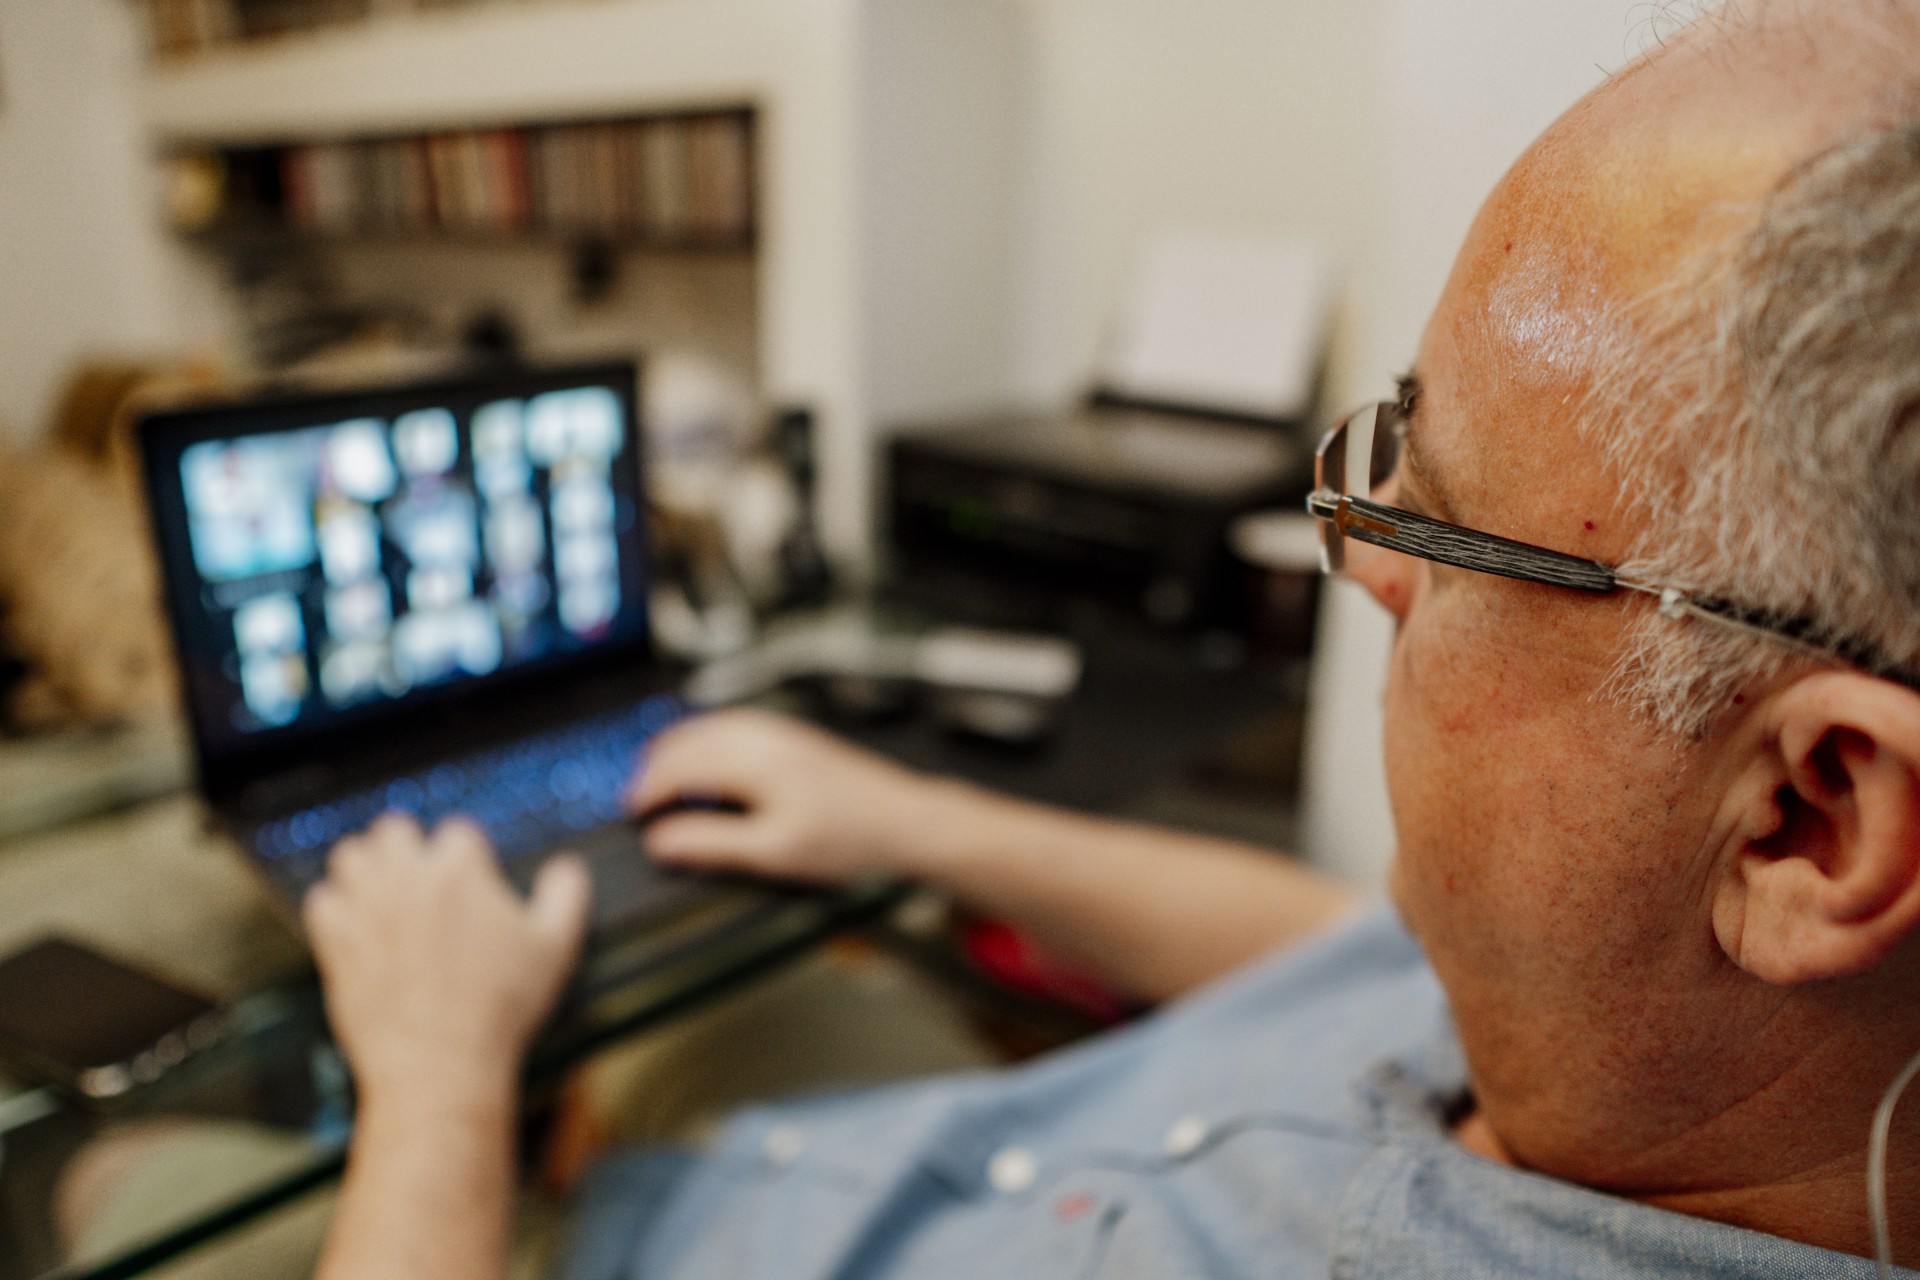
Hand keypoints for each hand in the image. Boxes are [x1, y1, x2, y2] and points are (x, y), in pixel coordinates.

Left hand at [303, 815, 590, 1099]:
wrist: (440, 1064)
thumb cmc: (499, 1009)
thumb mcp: (555, 948)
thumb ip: (564, 896)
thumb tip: (567, 868)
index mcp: (459, 870)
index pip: (456, 832)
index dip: (467, 854)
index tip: (471, 879)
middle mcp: (406, 878)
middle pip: (394, 829)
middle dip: (409, 846)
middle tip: (421, 875)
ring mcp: (365, 908)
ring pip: (351, 855)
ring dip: (367, 866)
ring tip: (384, 889)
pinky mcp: (335, 942)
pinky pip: (321, 900)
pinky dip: (336, 905)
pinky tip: (356, 923)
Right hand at [626, 708, 959, 882]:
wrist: (906, 821)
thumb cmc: (851, 837)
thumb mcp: (773, 852)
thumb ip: (712, 844)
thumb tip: (662, 841)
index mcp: (753, 760)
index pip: (679, 766)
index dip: (647, 790)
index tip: (632, 812)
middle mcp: (764, 736)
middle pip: (689, 739)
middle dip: (656, 767)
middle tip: (638, 798)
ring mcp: (781, 732)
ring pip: (711, 728)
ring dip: (681, 752)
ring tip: (664, 781)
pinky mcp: (794, 737)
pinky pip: (735, 728)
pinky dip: (707, 744)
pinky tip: (710, 765)